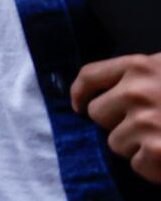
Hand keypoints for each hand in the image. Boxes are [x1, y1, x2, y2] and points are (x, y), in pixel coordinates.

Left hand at [73, 53, 160, 182]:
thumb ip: (140, 75)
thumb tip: (104, 90)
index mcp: (139, 66)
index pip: (89, 76)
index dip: (80, 93)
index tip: (79, 104)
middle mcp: (136, 91)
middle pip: (96, 113)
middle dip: (116, 122)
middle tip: (147, 124)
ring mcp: (145, 122)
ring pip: (115, 142)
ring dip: (136, 145)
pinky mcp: (155, 151)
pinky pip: (135, 164)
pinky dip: (152, 166)